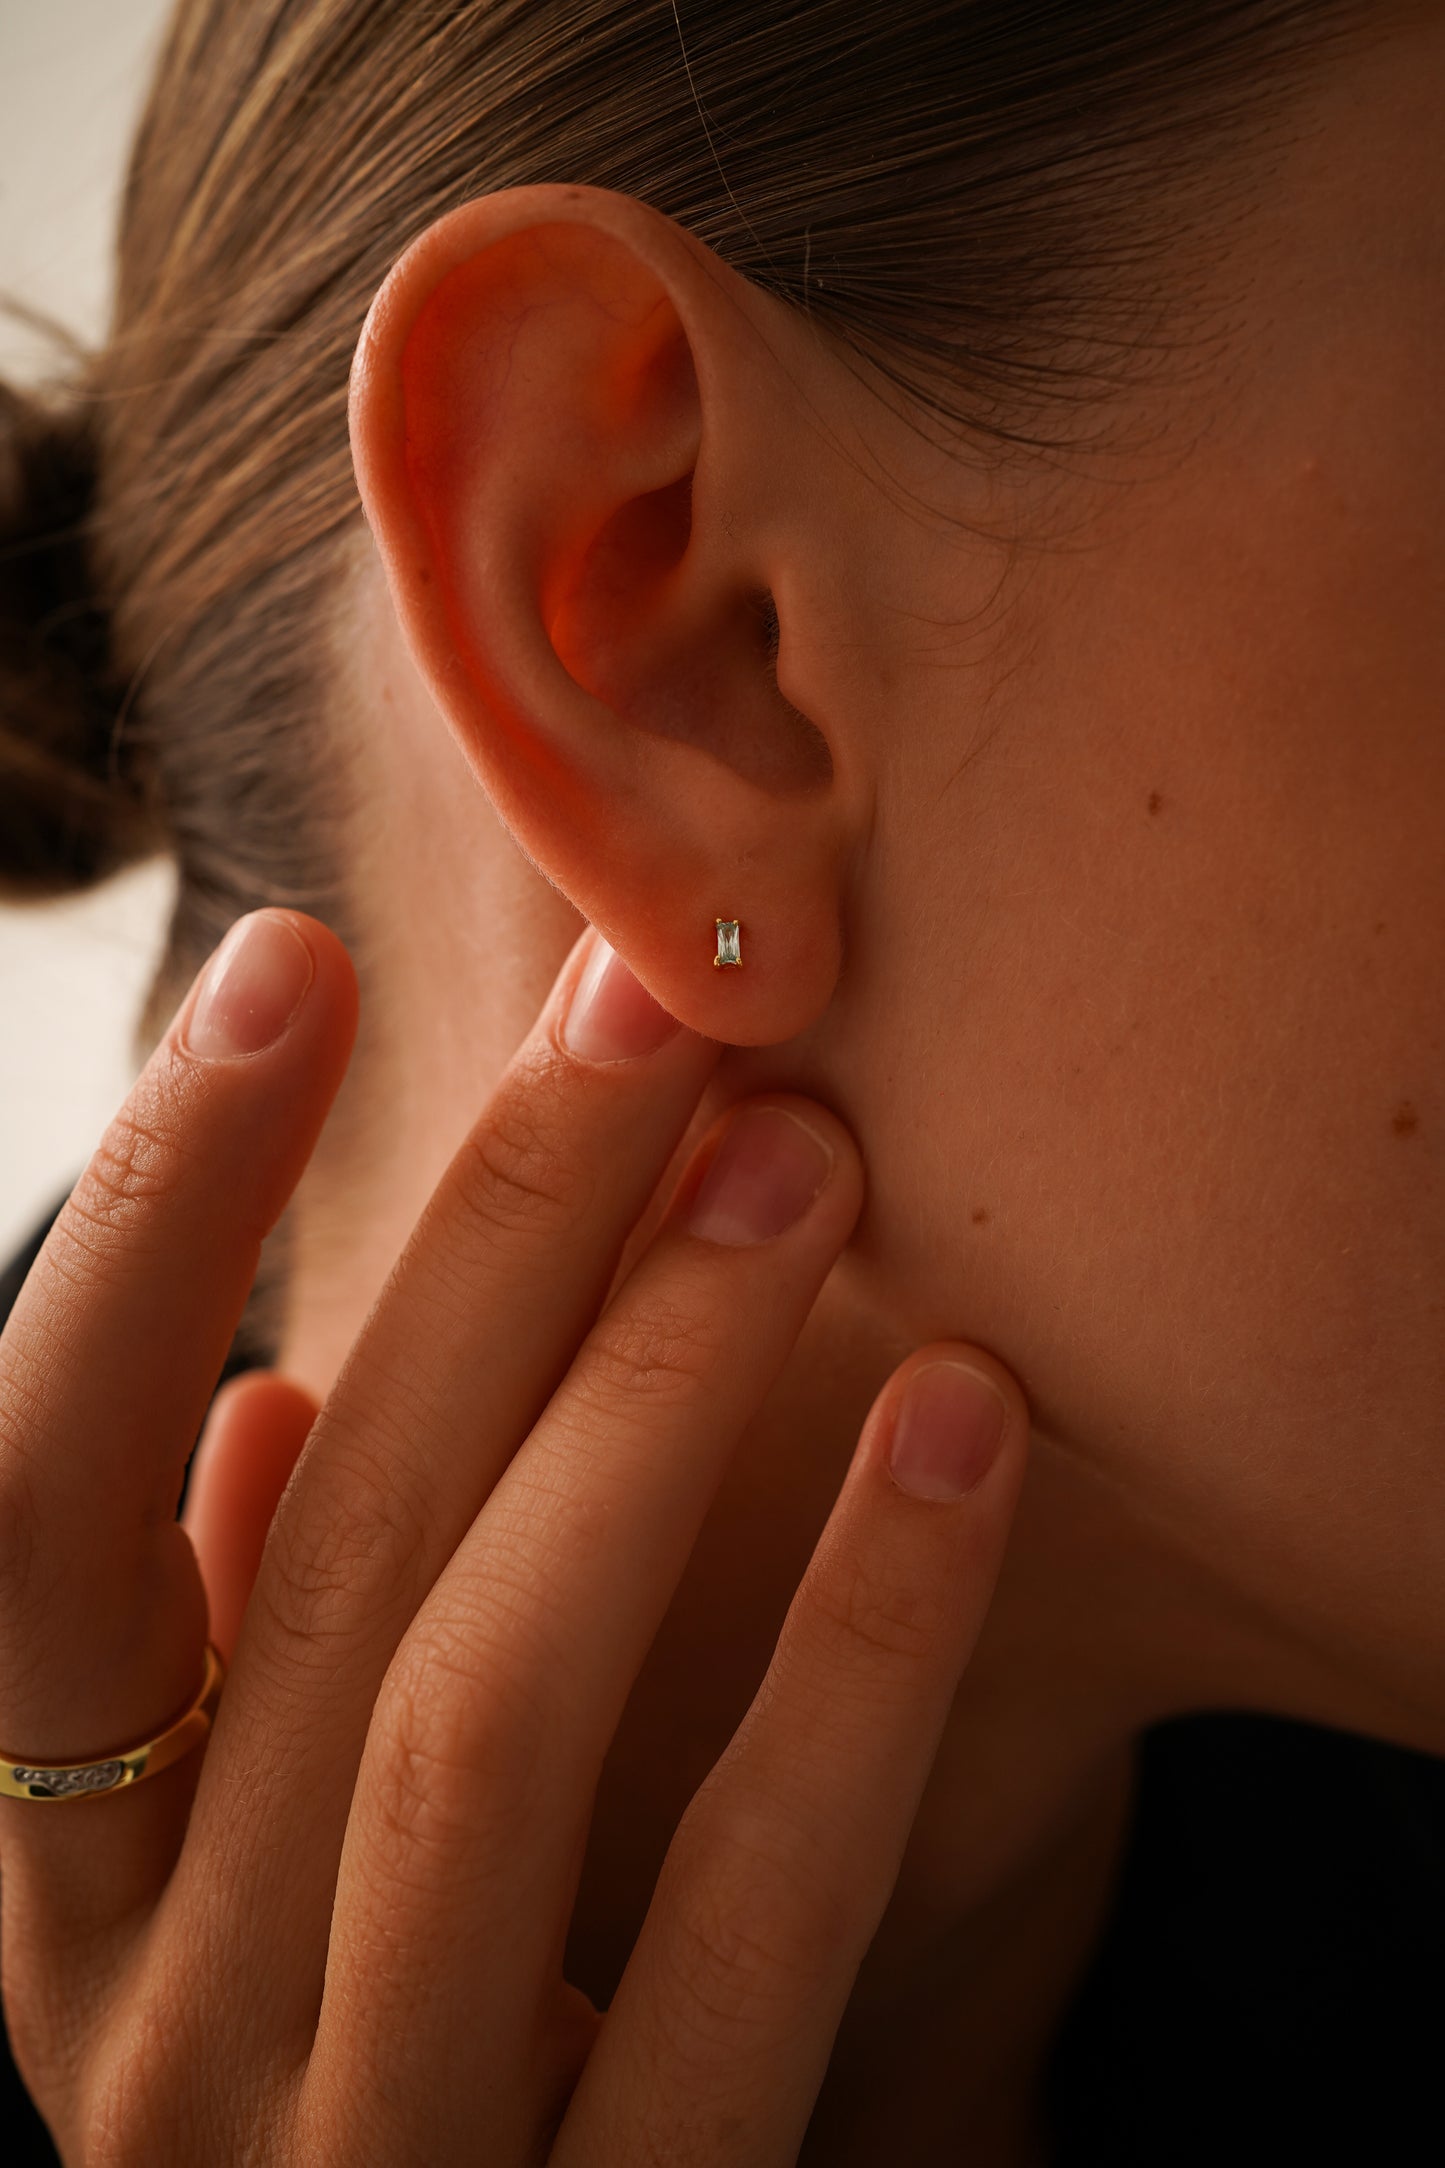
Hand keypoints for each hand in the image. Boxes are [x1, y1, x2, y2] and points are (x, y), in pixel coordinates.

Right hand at [0, 910, 1027, 2164]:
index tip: (295, 962)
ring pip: (483, 1712)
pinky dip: (856, 1653)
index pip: (34, 1512)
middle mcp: (156, 2038)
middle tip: (649, 1009)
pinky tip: (964, 1430)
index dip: (151, 1218)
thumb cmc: (402, 2078)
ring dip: (649, 1394)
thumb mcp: (266, 1891)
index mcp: (67, 1903)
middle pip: (319, 1560)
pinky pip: (746, 1929)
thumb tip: (257, 1411)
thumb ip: (245, 1675)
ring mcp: (363, 2161)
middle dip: (485, 1241)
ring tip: (800, 1162)